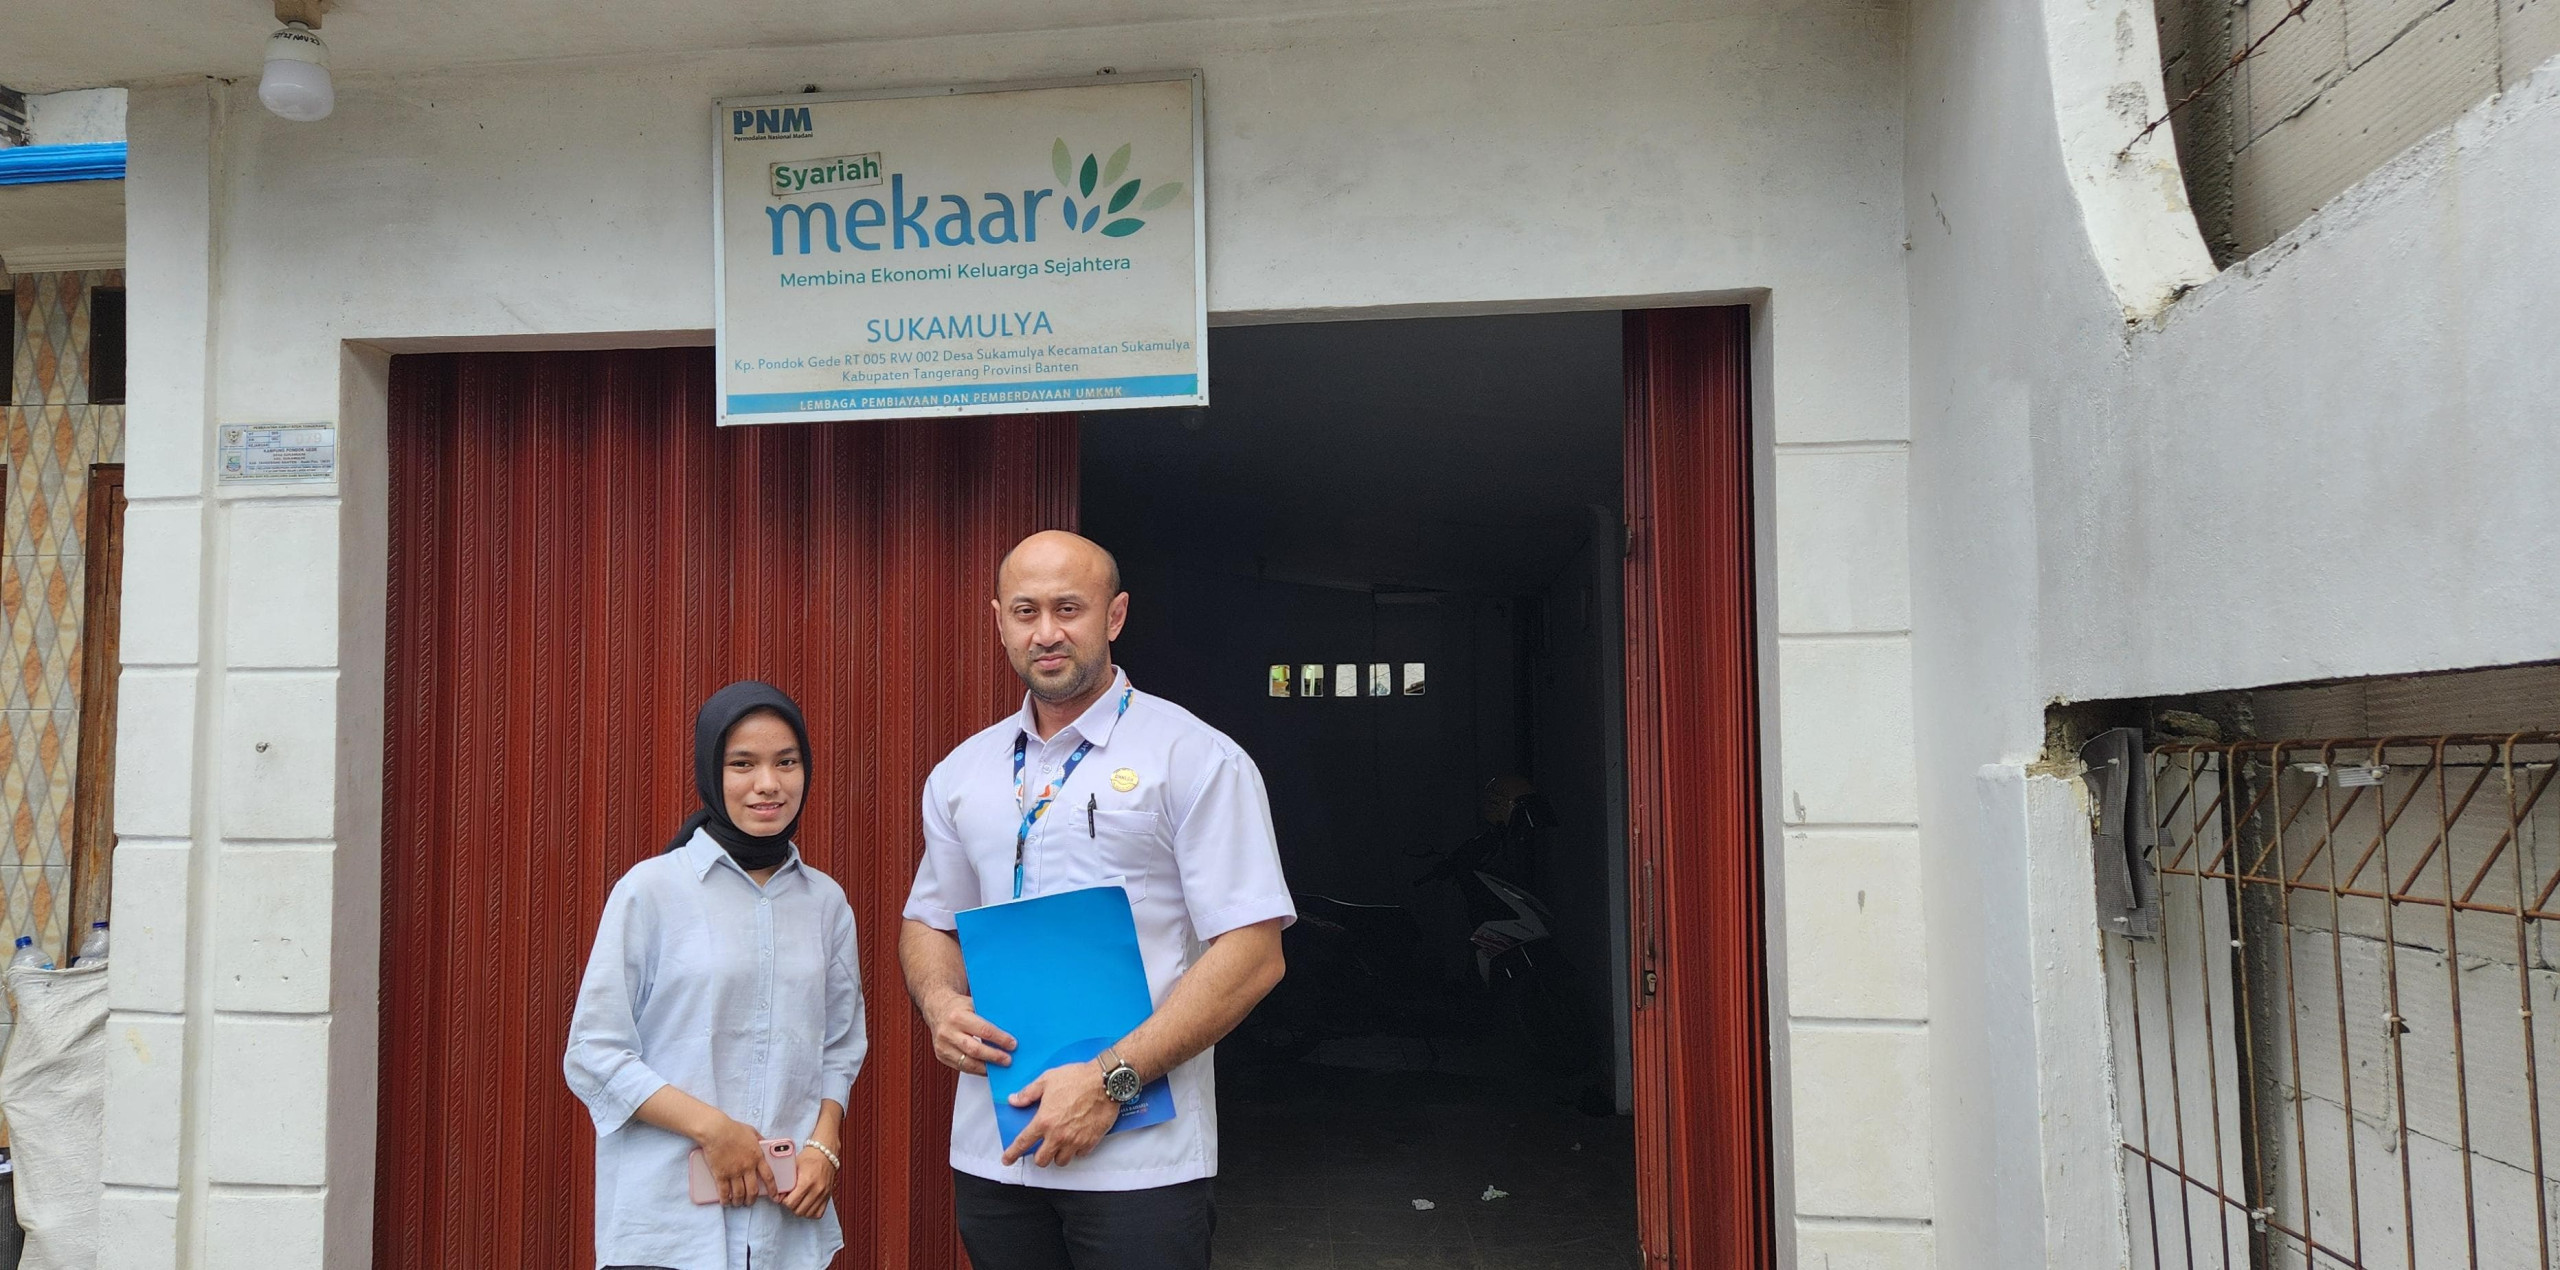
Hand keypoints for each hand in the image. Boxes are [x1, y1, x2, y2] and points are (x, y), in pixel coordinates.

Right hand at [696, 1117, 776, 1207]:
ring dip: (739, 1201)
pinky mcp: (720, 1175)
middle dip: (752, 1199)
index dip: (772, 1189)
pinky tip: (725, 1202)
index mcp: (757, 1157)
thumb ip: (761, 1140)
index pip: (769, 1177)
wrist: (716, 1131)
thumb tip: (767, 1143)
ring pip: (739, 1194)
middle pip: (753, 1190)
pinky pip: (724, 1192)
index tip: (774, 1197)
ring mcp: (733, 1172)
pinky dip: (725, 1200)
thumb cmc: (733, 1129)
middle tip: (750, 1202)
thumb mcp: (752, 1132)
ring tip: (738, 1203)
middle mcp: (747, 1167)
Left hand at [779, 1141, 836, 1218]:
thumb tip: (778, 1195)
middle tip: (790, 1198)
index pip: (791, 1202)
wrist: (825, 1154)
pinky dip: (811, 1212)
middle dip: (791, 1206)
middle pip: (799, 1210)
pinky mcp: (828, 1196)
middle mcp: (816, 1189)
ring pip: (808, 1214)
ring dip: (800, 1209)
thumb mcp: (794, 1166)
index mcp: (806, 1181)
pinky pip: (818, 1213)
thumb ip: (786, 1181)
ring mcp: (823, 1194)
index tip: (784, 1196)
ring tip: (798, 1201)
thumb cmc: (809, 1158)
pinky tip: (807, 1205)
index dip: (784, 1201)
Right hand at [927, 992, 1016, 1075]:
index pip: (983, 1030)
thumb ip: (988, 1017)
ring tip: (1000, 1068)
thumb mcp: (973, 1005)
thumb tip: (1011, 1030)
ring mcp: (943, 1046)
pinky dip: (976, 1070)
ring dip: (986, 1067)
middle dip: (994, 1056)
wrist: (937, 1009)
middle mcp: (948, 1032)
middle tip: (1008, 1060)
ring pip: (967, 1062)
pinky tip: (987, 1069)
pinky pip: (961, 1067)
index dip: (999, 1039)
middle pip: (974, 1049)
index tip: (1012, 1044)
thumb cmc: (959, 1007)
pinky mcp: (941, 1056)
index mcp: (958, 1016)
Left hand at [1001, 1060, 1120, 1167]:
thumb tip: (1014, 1100)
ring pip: (1061, 1161)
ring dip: (1057, 1155)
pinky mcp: (1091, 1141)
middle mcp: (1058, 1135)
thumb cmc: (1077, 1078)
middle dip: (1039, 1156)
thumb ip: (1028, 1093)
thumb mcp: (1047, 1079)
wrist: (1105, 1081)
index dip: (1012, 1153)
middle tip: (1042, 1148)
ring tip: (1060, 1145)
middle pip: (1042, 1160)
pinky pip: (1080, 1154)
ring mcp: (1075, 1140)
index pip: (1023, 1143)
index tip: (1007, 1159)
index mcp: (1044, 1121)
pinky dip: (1076, 1150)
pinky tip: (1076, 1140)